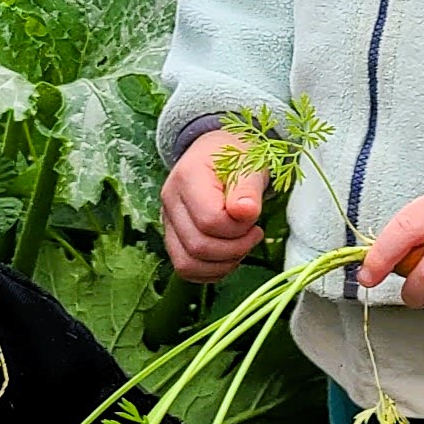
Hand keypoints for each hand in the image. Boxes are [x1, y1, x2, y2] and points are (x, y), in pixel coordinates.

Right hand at [163, 129, 266, 281]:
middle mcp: (170, 201)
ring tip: (243, 245)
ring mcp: (168, 221)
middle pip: (197, 247)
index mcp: (187, 177)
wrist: (218, 152)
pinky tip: (231, 256)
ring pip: (187, 264)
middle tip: (255, 233)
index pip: (209, 221)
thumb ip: (248, 189)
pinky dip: (212, 271)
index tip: (255, 218)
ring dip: (223, 264)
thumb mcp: (249, 163)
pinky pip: (186, 269)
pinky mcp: (173, 237)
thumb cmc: (236, 156)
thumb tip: (246, 213)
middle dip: (235, 248)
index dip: (237, 228)